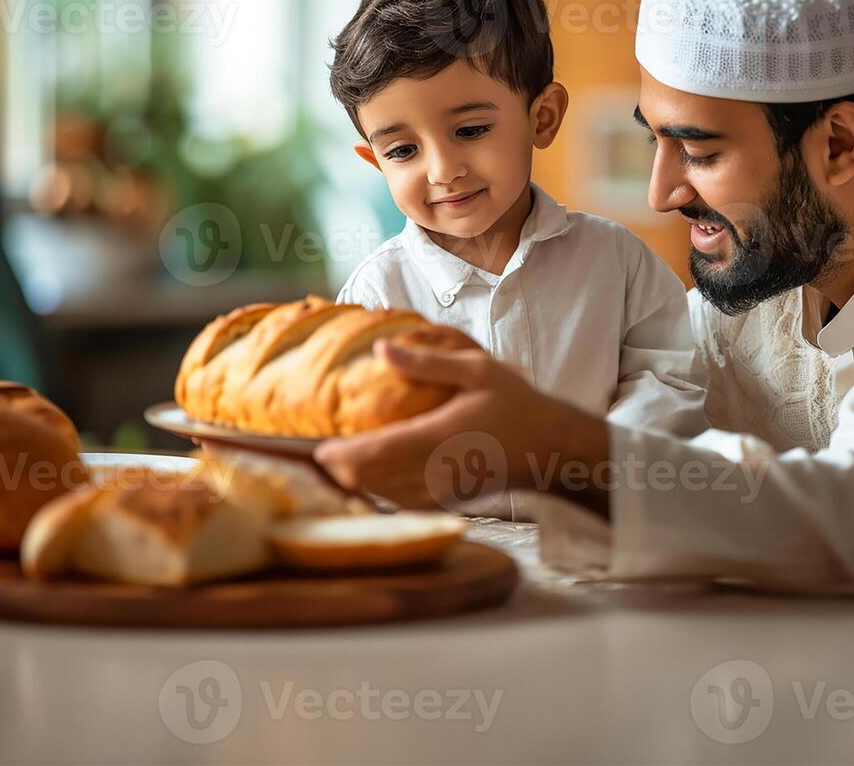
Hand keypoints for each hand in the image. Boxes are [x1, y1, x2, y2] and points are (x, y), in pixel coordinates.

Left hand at [314, 340, 608, 510]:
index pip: (372, 454)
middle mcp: (433, 473)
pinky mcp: (443, 502)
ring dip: (353, 481)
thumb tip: (382, 351)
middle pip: (366, 481)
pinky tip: (364, 475)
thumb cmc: (517, 405)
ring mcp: (438, 493)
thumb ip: (427, 364)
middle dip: (334, 469)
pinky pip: (397, 501)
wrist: (551, 450)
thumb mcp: (477, 370)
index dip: (334, 456)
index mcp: (437, 438)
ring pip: (378, 494)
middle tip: (302, 451)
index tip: (308, 446)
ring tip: (327, 461)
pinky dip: (376, 490)